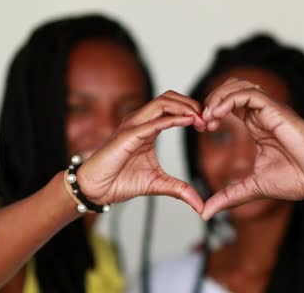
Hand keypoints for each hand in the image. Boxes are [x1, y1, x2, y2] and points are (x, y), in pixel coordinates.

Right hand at [77, 91, 206, 212]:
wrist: (96, 189)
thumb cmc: (120, 181)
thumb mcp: (159, 184)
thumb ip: (181, 190)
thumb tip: (200, 205)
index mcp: (148, 127)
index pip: (173, 107)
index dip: (193, 111)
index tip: (208, 126)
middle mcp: (140, 121)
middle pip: (169, 98)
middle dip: (192, 104)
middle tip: (208, 119)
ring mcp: (133, 125)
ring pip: (162, 102)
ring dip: (185, 107)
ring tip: (201, 119)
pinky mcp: (128, 135)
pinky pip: (153, 122)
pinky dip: (172, 119)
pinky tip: (188, 121)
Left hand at [200, 79, 303, 219]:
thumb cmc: (299, 179)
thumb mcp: (253, 188)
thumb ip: (229, 196)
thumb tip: (206, 212)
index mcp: (257, 126)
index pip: (229, 105)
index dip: (212, 112)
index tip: (203, 129)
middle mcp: (262, 114)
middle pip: (231, 89)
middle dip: (210, 100)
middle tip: (202, 121)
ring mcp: (270, 110)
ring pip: (239, 86)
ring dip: (218, 97)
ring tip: (209, 117)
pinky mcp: (277, 110)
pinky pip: (249, 94)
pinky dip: (229, 100)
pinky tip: (218, 115)